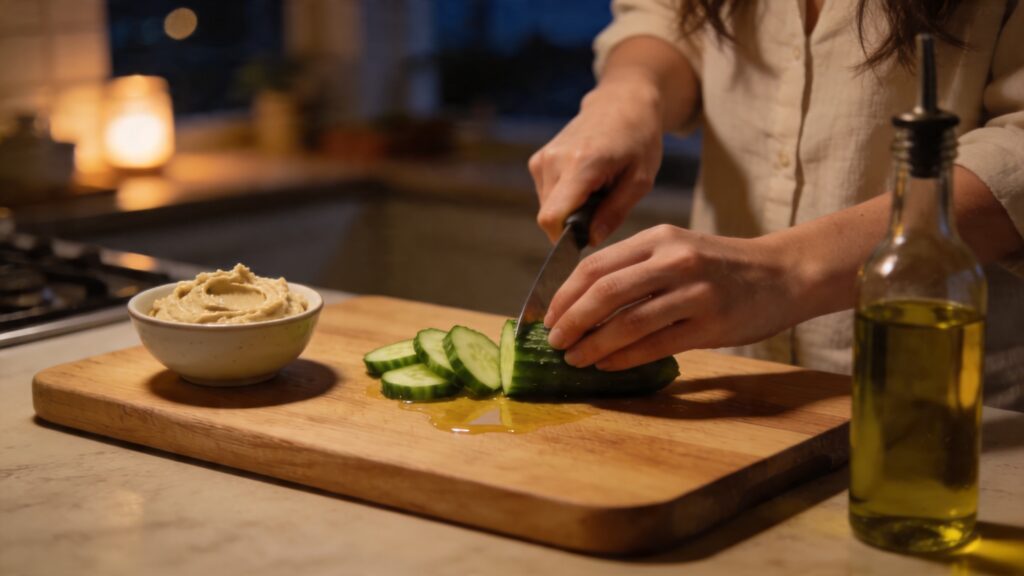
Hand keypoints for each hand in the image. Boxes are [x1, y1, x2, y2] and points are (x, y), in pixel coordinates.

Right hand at [529, 75, 663, 244]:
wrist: (621, 103)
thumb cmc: (638, 139)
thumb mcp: (640, 180)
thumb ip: (614, 212)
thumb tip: (590, 239)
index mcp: (581, 164)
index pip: (552, 218)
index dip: (564, 239)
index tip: (586, 237)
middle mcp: (554, 160)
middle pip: (550, 217)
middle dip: (574, 222)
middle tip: (604, 204)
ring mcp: (542, 159)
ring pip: (548, 208)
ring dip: (571, 209)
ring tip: (597, 189)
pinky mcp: (538, 160)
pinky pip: (547, 196)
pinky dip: (565, 198)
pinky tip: (586, 181)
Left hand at [544, 225, 802, 369]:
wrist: (784, 274)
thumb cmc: (722, 267)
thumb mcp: (678, 250)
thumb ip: (636, 267)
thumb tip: (582, 302)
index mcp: (659, 238)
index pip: (596, 265)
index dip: (565, 294)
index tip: (548, 317)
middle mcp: (674, 260)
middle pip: (605, 292)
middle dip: (572, 321)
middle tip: (555, 341)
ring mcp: (694, 292)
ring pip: (628, 322)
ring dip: (594, 345)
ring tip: (575, 358)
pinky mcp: (710, 323)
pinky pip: (655, 345)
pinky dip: (624, 358)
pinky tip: (606, 365)